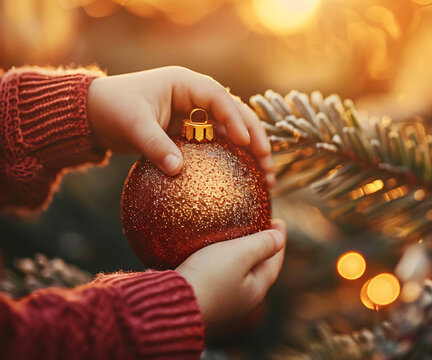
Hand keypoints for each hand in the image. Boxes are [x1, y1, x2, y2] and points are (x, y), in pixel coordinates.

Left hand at [87, 66, 274, 185]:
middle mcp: (196, 97)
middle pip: (236, 114)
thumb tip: (177, 170)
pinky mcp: (192, 133)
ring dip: (251, 151)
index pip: (219, 97)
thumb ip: (155, 145)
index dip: (235, 118)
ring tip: (266, 176)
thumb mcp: (133, 125)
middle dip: (255, 137)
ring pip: (233, 131)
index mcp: (186, 83)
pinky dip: (233, 159)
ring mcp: (196, 115)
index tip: (245, 141)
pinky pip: (218, 145)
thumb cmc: (112, 108)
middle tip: (267, 162)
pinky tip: (246, 179)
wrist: (94, 113)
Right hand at [176, 220, 285, 334]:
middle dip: (261, 251)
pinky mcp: (200, 305)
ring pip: (235, 277)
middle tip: (259, 229)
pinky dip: (218, 266)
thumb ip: (262, 245)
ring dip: (238, 259)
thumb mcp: (239, 255)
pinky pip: (215, 280)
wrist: (167, 306)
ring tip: (233, 241)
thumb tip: (279, 238)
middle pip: (257, 271)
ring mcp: (220, 307)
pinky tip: (206, 257)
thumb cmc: (207, 279)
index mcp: (255, 291)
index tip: (278, 221)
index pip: (274, 262)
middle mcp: (241, 303)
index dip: (279, 240)